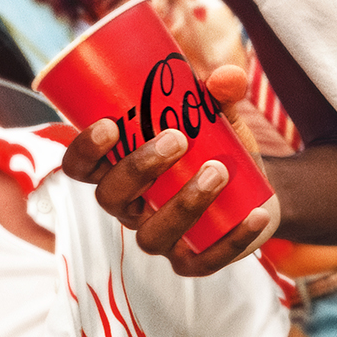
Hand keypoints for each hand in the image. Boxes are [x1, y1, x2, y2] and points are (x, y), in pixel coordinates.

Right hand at [61, 65, 274, 274]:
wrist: (252, 188)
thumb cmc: (214, 145)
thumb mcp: (215, 115)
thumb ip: (220, 92)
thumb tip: (228, 76)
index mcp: (118, 170)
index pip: (81, 168)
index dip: (85, 151)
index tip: (110, 124)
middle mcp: (130, 208)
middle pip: (112, 198)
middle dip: (139, 168)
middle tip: (177, 138)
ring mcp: (159, 238)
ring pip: (153, 235)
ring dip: (184, 203)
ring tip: (217, 170)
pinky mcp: (192, 261)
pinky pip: (204, 260)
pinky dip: (232, 240)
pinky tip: (255, 215)